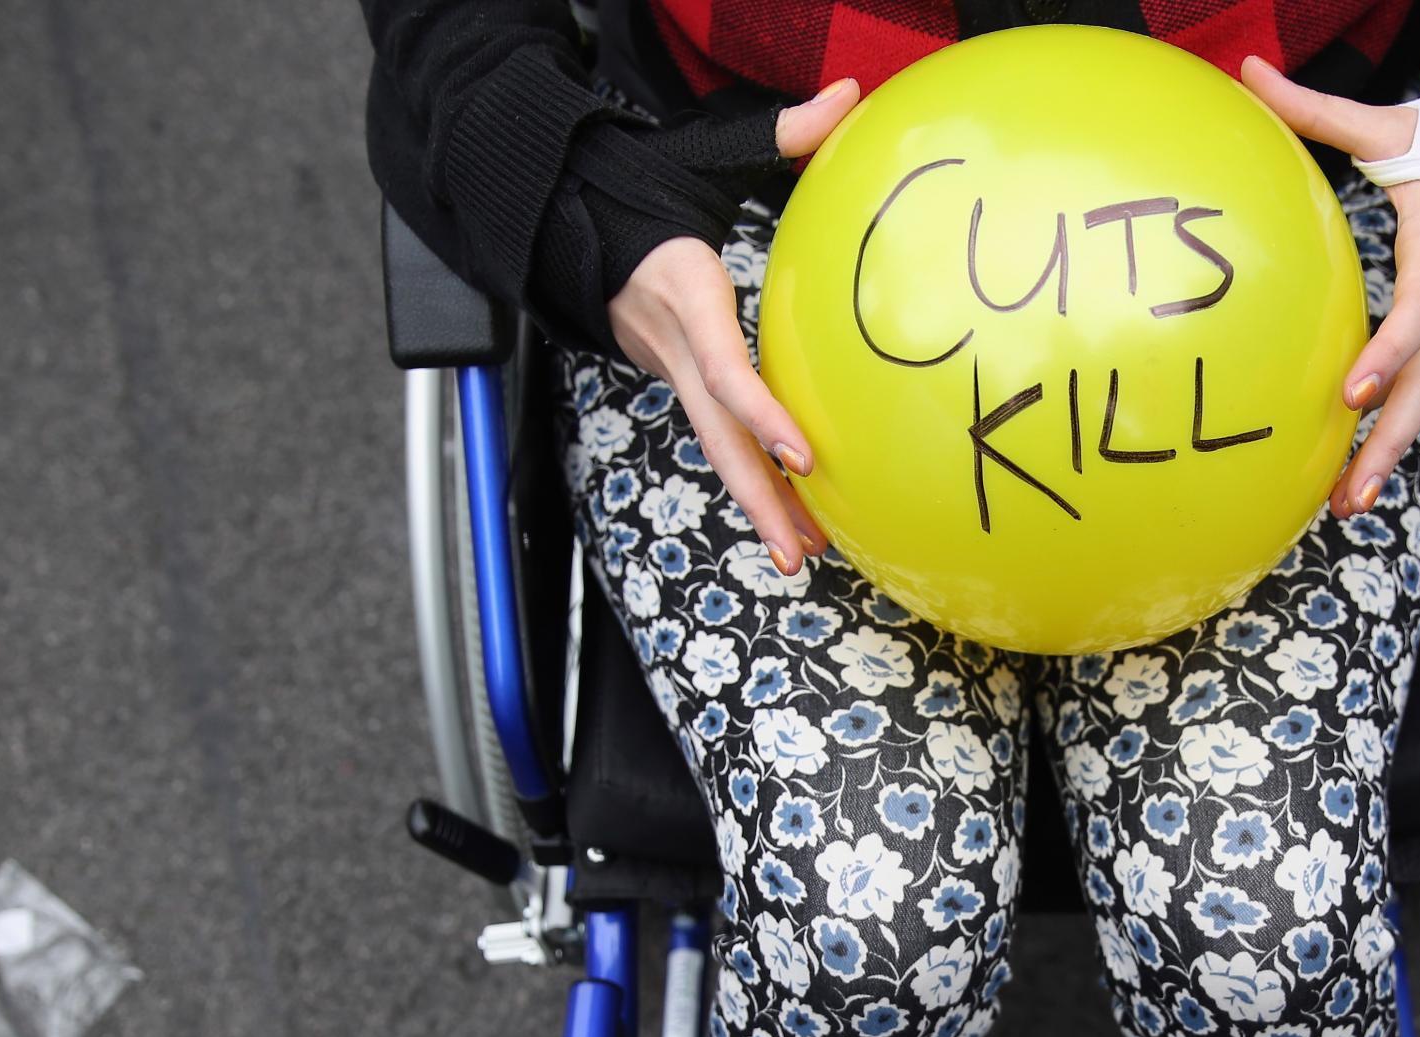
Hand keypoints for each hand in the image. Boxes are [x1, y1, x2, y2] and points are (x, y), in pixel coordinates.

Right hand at [605, 80, 859, 574]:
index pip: (722, 366)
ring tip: (803, 554)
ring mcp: (671, 369)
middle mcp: (673, 345)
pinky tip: (794, 514)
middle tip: (798, 551)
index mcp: (683, 293)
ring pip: (716, 446)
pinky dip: (754, 474)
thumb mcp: (704, 152)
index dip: (761, 411)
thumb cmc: (642, 184)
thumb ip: (781, 134)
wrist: (568, 213)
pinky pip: (718, 434)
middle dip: (758, 496)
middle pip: (716, 435)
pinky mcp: (678, 378)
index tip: (804, 453)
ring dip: (759, 503)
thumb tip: (851, 98)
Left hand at [1240, 59, 1419, 518]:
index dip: (1393, 350)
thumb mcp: (1394, 130)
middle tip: (1350, 491)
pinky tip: (1361, 471)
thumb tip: (1250, 72)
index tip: (1355, 390)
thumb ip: (1319, 111)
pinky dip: (1401, 431)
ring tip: (1348, 502)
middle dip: (1391, 440)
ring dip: (1393, 453)